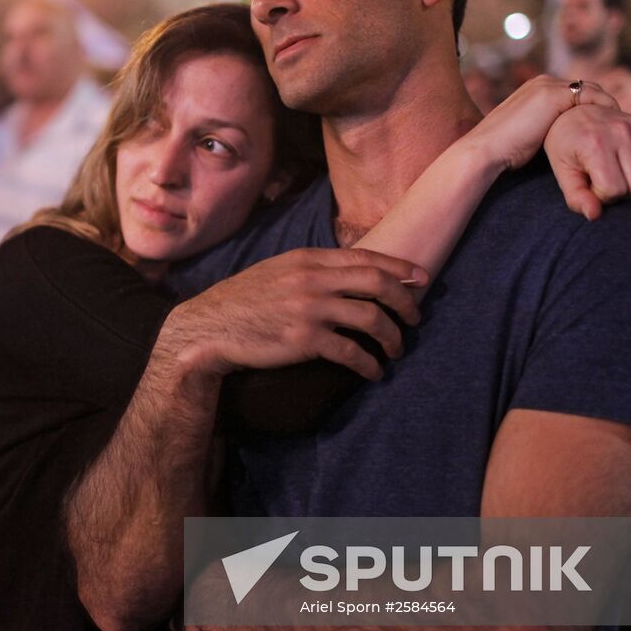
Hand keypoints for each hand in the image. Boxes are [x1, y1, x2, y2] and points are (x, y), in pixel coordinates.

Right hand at [167, 248, 426, 380]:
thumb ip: (311, 269)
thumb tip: (349, 275)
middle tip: (416, 319)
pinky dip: (369, 364)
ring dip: (392, 337)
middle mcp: (312, 280)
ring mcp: (309, 309)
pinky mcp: (303, 340)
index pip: (366, 258)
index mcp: (307, 258)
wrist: (208, 328)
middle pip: (377, 284)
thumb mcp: (277, 271)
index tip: (422, 279)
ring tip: (396, 351)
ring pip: (371, 318)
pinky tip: (373, 372)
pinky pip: (351, 352)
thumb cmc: (242, 302)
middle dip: (405, 302)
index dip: (400, 269)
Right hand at [465, 76, 617, 172]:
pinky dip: (604, 109)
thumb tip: (564, 143)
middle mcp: (542, 82)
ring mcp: (548, 86)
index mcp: (536, 90)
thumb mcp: (529, 135)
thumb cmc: (504, 151)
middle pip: (586, 88)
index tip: (605, 126)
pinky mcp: (553, 95)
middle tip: (619, 126)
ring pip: (591, 91)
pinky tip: (610, 127)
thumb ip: (547, 130)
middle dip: (603, 105)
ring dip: (607, 107)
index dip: (592, 108)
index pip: (575, 93)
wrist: (487, 149)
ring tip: (619, 127)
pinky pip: (591, 97)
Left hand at [543, 105, 630, 220]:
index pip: (613, 189)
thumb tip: (594, 216)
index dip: (602, 196)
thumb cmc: (567, 146)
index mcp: (596, 144)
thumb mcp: (563, 172)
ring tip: (624, 177)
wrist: (576, 111)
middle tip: (608, 182)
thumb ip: (576, 196)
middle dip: (623, 192)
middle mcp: (621, 133)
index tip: (592, 185)